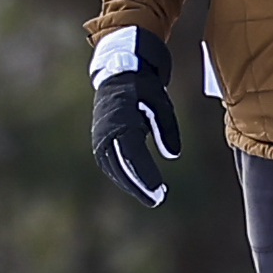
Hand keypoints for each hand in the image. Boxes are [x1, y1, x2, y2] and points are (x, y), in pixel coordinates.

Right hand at [89, 27, 180, 204]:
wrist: (118, 72)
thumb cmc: (143, 87)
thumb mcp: (160, 103)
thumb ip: (167, 129)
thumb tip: (172, 155)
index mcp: (122, 121)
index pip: (133, 156)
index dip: (146, 176)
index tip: (159, 191)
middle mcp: (107, 132)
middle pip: (121, 167)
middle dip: (138, 186)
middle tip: (156, 200)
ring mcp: (100, 136)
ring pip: (113, 168)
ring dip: (130, 183)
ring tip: (149, 196)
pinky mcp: (100, 139)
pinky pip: (110, 162)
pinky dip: (122, 175)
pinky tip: (136, 184)